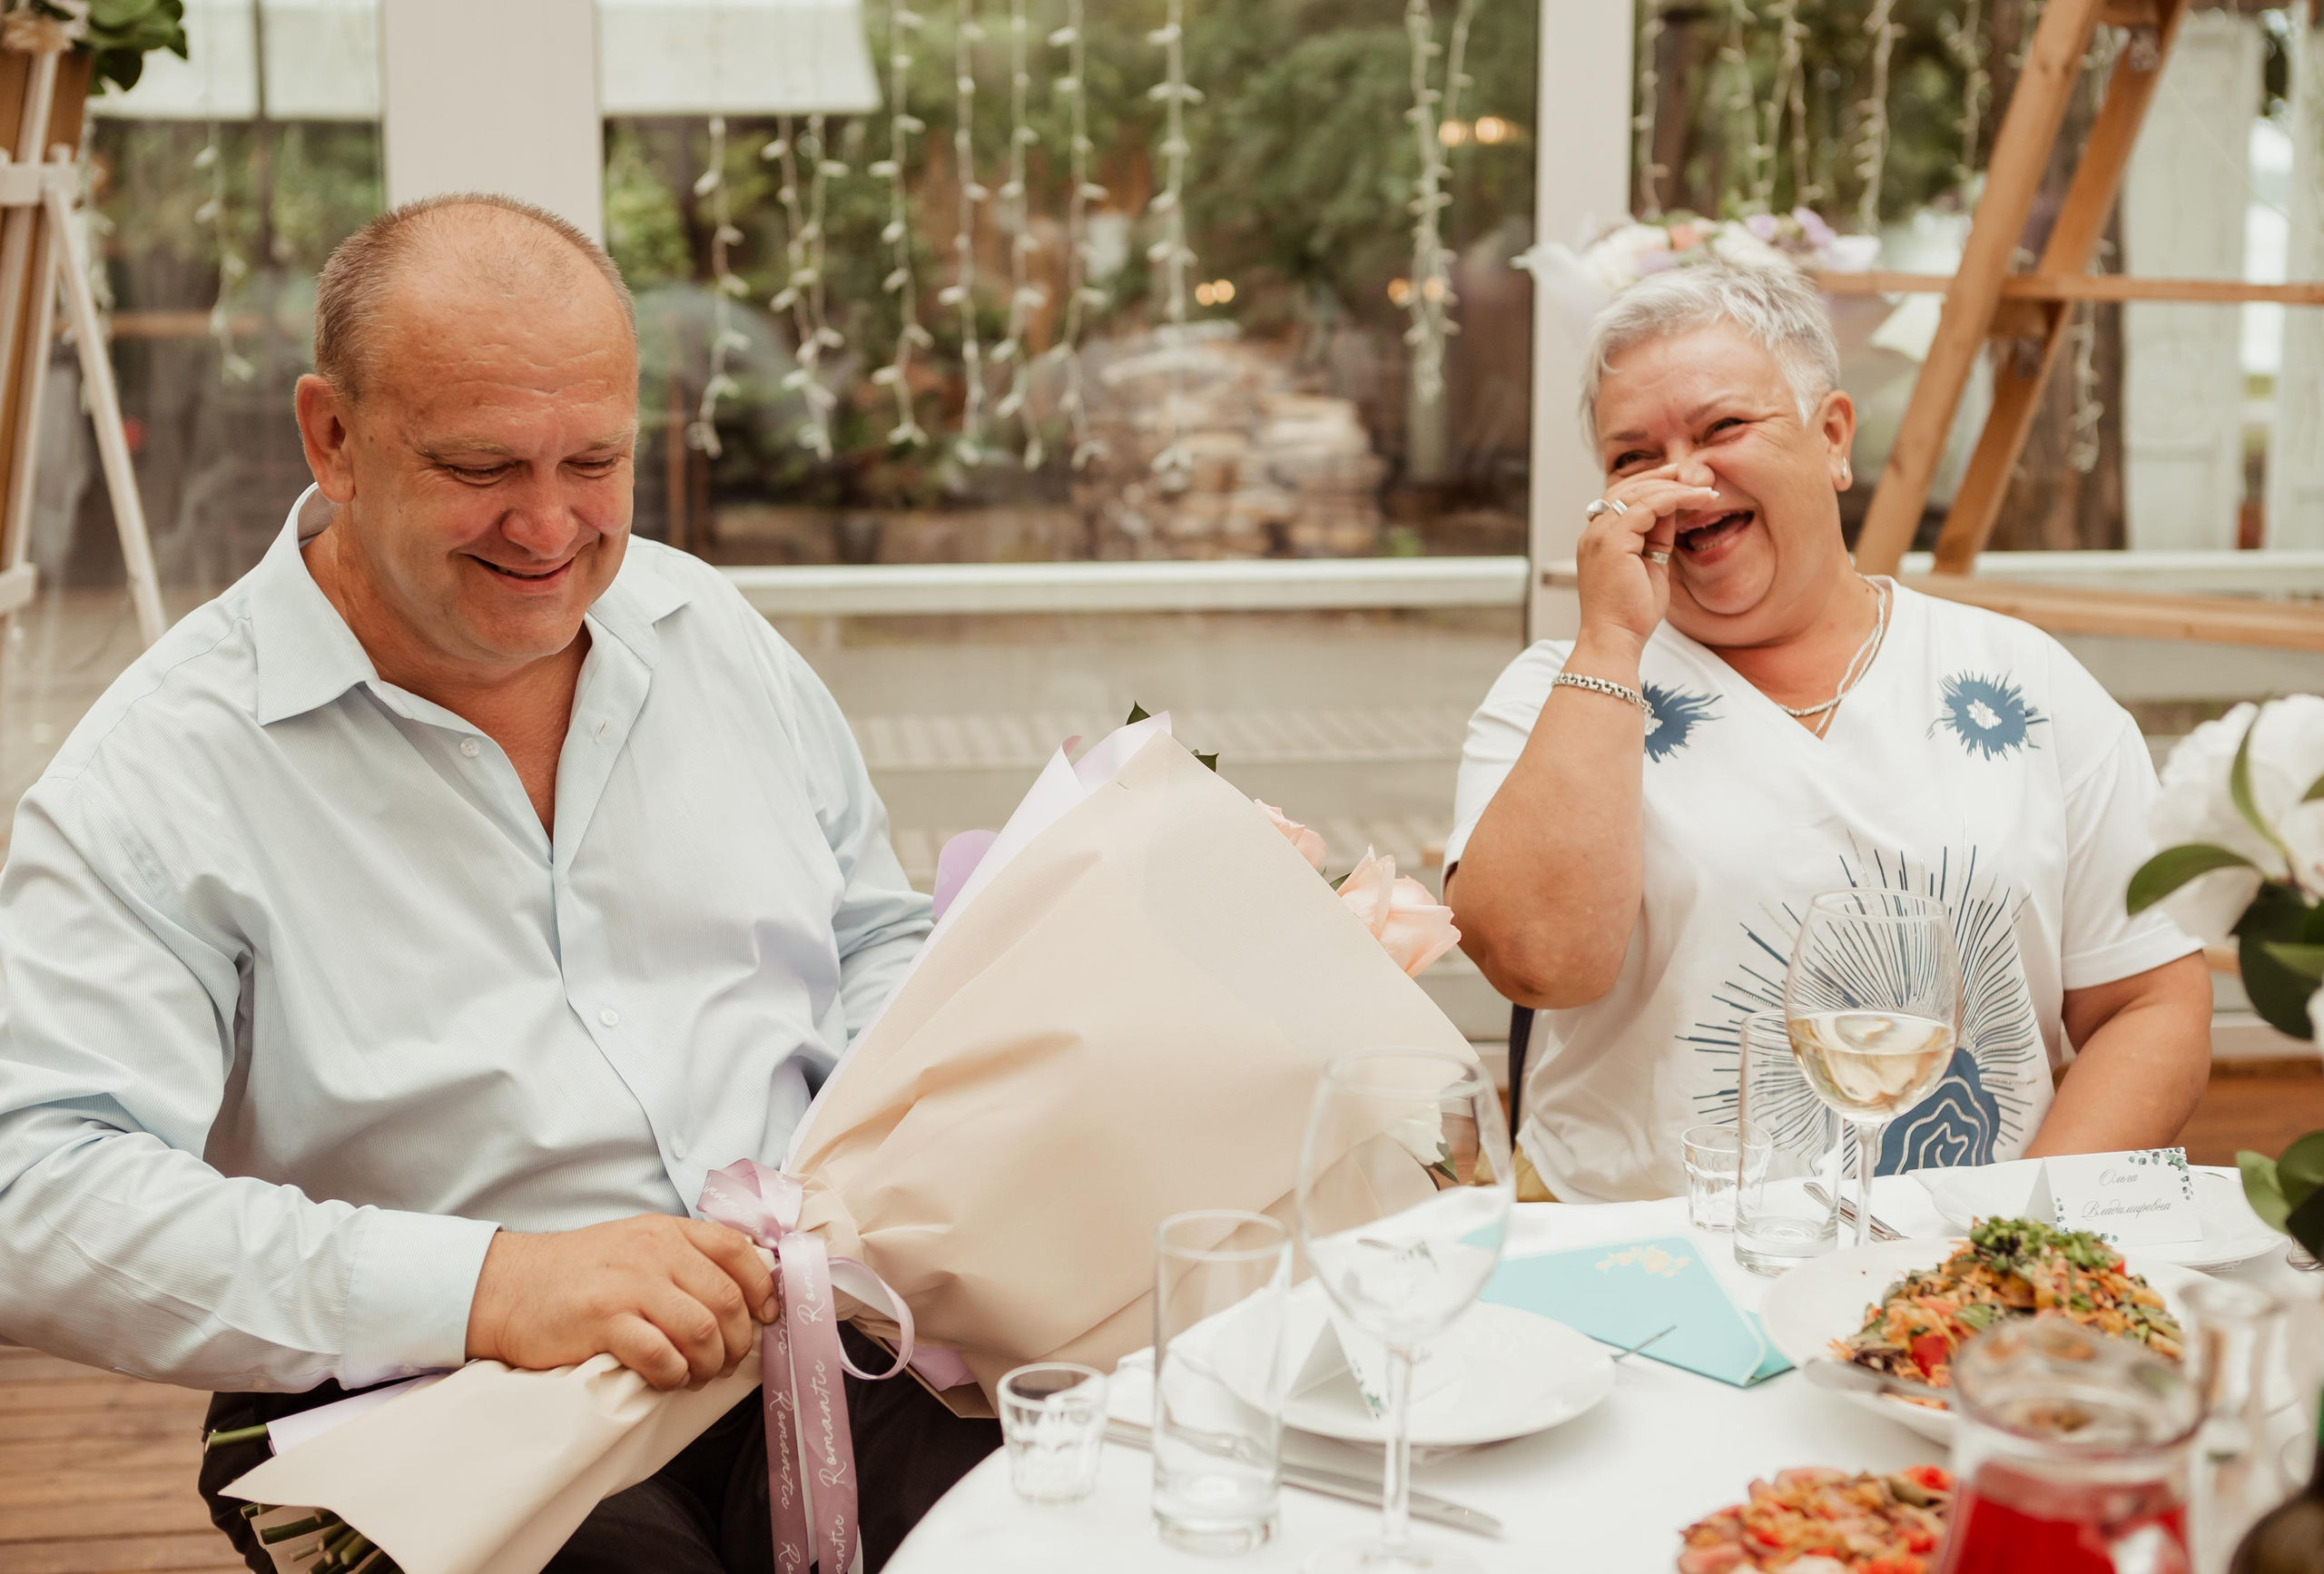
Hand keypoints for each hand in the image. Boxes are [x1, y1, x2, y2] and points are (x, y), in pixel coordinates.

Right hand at [464, 1215, 776, 1390]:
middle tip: (727, 1360)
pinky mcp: (604, 1321)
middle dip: (738, 1339)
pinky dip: (674, 1375)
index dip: (762, 1287)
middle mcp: (654, 1252)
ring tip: (697, 1375)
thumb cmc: (577, 1274)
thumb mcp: (635, 1244)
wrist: (509, 1286)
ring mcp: (629, 1286)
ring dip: (709, 1363)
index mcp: (667, 1231)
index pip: (736, 1250)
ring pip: (701, 1330)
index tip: (767, 1316)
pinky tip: (667, 1379)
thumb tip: (740, 1293)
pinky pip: (661, 1355)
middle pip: (726, 1299)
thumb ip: (682, 1258)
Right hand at [1575, 468, 1723, 652]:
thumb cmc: (1632, 614)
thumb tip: (1673, 510)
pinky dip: (1675, 498)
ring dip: (1674, 487)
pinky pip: (1648, 506)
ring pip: (1638, 492)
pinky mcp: (1613, 541)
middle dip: (1661, 476)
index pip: (1621, 498)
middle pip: (1626, 487)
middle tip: (1694, 474)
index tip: (1680, 482)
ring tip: (1705, 491)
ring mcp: (1600, 535)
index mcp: (1598, 539)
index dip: (1650, 485)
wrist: (1616, 639)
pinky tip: (1698, 500)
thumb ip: (1657, 537)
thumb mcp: (1650, 565)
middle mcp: (1594, 532)